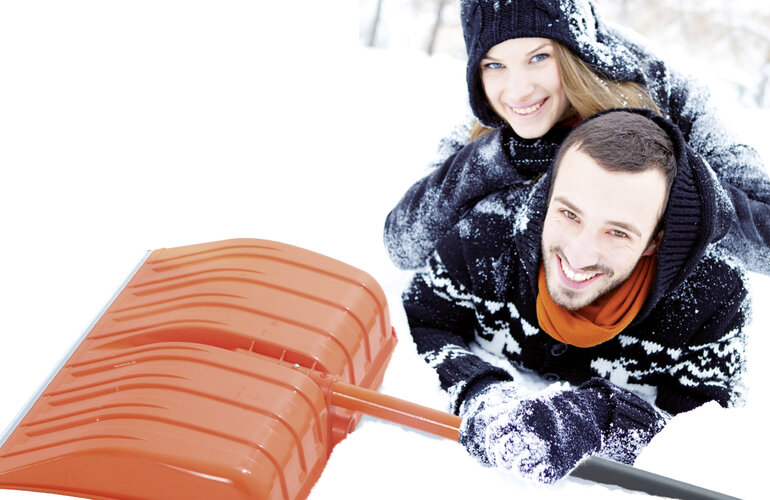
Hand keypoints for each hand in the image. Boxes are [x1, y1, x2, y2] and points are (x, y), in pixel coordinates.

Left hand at [459, 383, 603, 483]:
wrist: (589, 414)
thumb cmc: (554, 408)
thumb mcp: (529, 404)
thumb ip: (509, 416)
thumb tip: (479, 423)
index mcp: (521, 414)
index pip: (494, 433)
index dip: (491, 443)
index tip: (494, 447)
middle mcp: (531, 432)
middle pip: (503, 454)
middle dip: (502, 457)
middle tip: (507, 457)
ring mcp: (545, 450)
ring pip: (518, 469)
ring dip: (519, 467)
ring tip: (527, 458)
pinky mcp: (558, 465)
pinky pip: (537, 478)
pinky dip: (535, 474)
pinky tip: (539, 465)